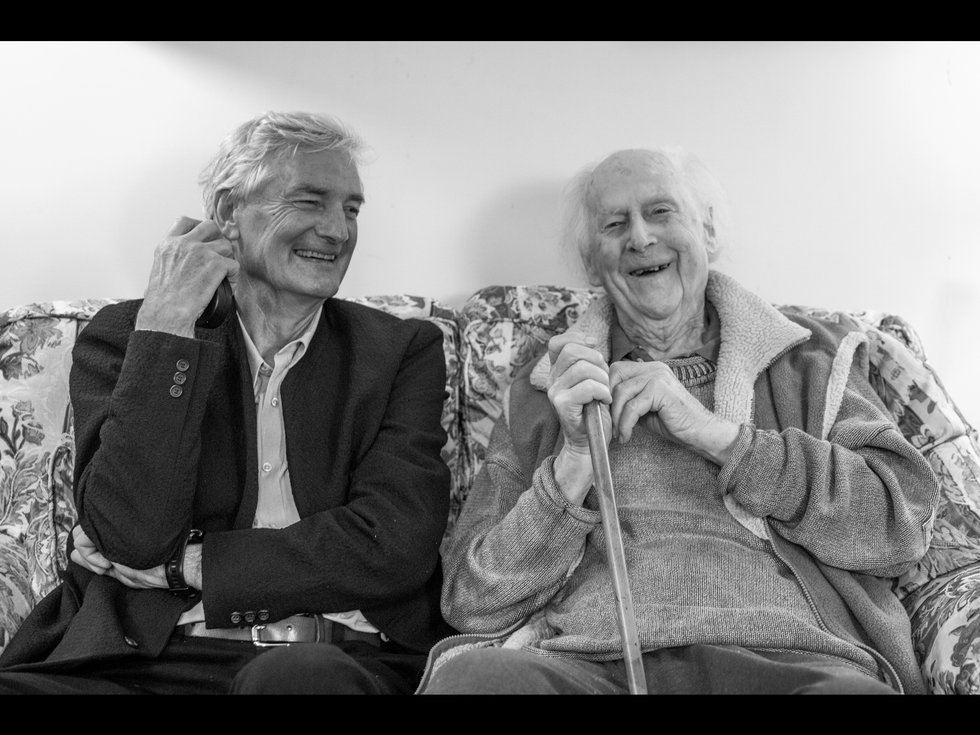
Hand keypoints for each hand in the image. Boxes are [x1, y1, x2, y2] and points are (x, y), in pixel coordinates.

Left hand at [70, 525, 167, 589]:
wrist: (170, 563)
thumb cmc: (152, 569)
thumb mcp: (119, 570)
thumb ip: (95, 562)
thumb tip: (71, 554)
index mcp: (111, 537)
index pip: (85, 536)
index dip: (88, 553)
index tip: (104, 567)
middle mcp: (109, 529)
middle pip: (80, 534)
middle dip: (87, 554)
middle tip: (105, 565)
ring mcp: (110, 527)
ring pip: (79, 537)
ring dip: (90, 557)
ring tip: (108, 564)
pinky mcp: (110, 527)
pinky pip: (82, 541)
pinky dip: (90, 557)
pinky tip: (107, 563)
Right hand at [135, 216, 239, 336]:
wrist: (167, 313)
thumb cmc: (162, 300)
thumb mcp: (159, 271)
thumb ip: (171, 260)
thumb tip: (181, 265)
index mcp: (168, 244)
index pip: (185, 221)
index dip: (199, 227)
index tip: (205, 238)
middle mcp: (184, 243)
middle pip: (210, 226)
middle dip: (218, 238)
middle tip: (220, 253)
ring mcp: (201, 252)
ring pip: (226, 245)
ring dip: (227, 258)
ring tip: (224, 274)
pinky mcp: (216, 264)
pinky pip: (234, 265)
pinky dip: (234, 276)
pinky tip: (229, 285)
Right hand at [545, 333, 612, 504]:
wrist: (588, 442)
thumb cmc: (593, 411)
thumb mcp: (591, 381)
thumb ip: (588, 362)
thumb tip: (593, 343)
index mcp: (557, 371)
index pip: (558, 343)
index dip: (576, 337)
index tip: (594, 343)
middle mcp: (551, 380)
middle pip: (572, 351)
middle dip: (596, 360)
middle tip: (605, 378)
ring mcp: (555, 392)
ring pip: (583, 368)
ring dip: (603, 379)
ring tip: (606, 392)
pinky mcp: (562, 404)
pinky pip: (588, 387)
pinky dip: (602, 392)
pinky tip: (605, 401)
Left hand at [609, 360, 738, 464]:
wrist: (699, 431)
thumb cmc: (673, 421)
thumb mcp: (644, 407)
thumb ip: (628, 399)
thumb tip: (603, 402)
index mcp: (650, 369)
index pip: (617, 369)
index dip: (607, 389)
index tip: (605, 411)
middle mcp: (654, 368)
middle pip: (616, 375)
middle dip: (609, 400)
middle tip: (609, 422)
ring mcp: (658, 377)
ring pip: (622, 392)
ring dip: (616, 417)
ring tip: (618, 433)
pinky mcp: (661, 391)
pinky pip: (632, 408)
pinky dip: (625, 425)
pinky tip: (626, 437)